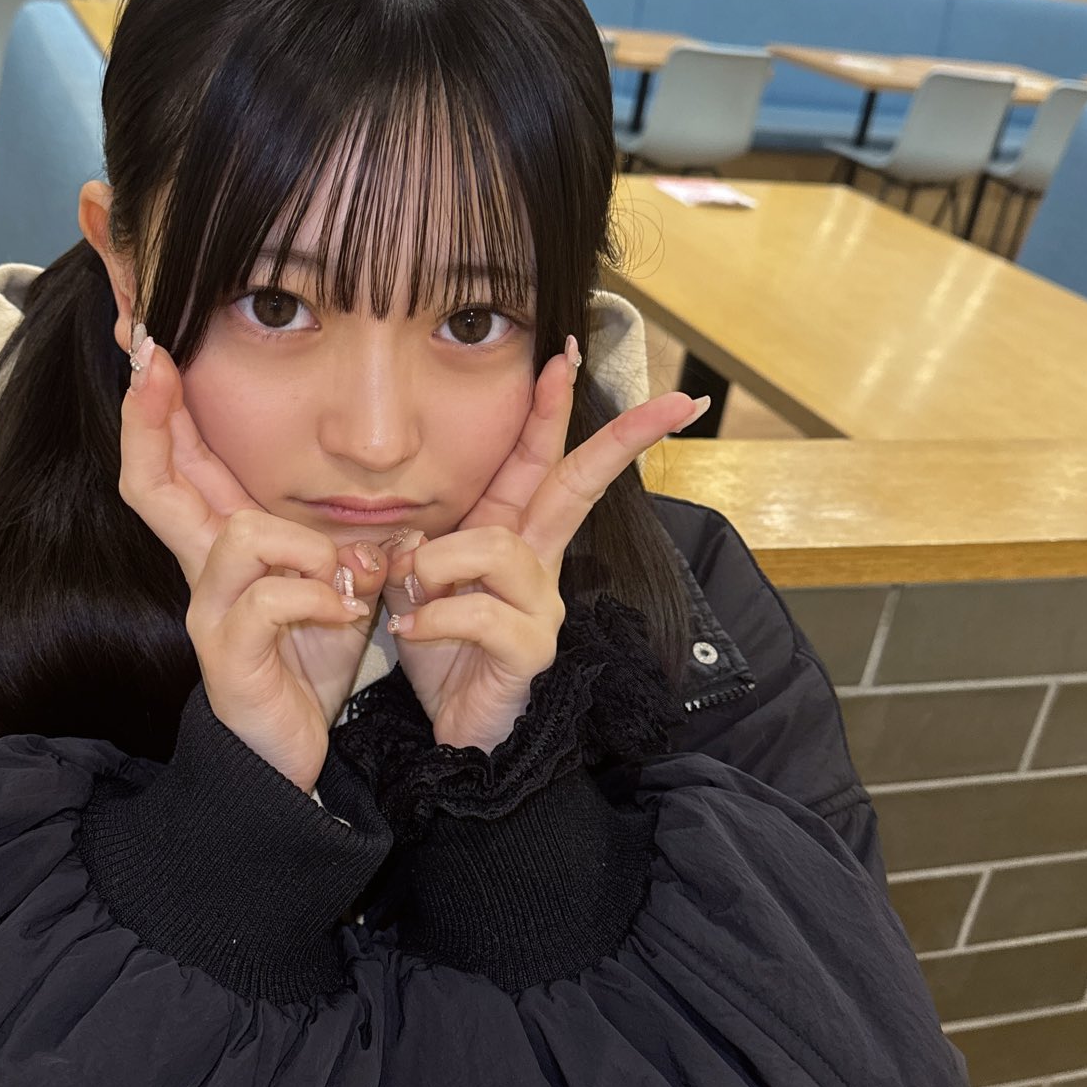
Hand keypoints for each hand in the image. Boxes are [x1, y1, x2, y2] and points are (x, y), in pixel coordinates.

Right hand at [118, 337, 390, 791]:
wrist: (294, 756)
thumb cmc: (311, 663)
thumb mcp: (335, 585)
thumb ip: (344, 542)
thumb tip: (384, 512)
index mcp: (223, 549)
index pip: (171, 469)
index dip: (154, 412)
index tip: (153, 350)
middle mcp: (202, 576)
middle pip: (150, 484)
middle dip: (148, 419)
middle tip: (150, 362)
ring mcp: (210, 615)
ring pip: (238, 538)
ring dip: (306, 547)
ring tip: (349, 576)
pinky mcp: (228, 657)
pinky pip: (269, 600)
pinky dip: (319, 599)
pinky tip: (349, 615)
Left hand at [380, 341, 707, 752]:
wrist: (447, 734)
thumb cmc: (436, 653)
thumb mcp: (412, 586)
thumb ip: (414, 547)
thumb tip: (411, 534)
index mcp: (512, 535)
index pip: (539, 461)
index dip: (550, 408)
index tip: (565, 352)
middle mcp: (539, 564)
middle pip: (582, 486)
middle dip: (626, 438)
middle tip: (677, 400)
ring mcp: (544, 606)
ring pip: (498, 549)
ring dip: (439, 566)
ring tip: (409, 595)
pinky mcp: (532, 650)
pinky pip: (482, 613)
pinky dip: (434, 618)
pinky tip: (411, 633)